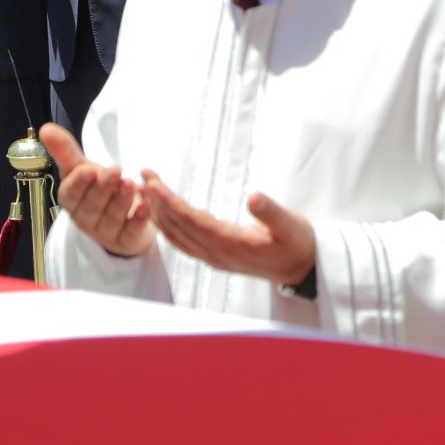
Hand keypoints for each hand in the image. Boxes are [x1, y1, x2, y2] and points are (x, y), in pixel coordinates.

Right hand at [41, 123, 154, 257]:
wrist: (121, 215)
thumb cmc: (97, 188)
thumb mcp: (82, 168)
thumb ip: (66, 151)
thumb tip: (45, 128)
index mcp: (71, 201)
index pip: (71, 194)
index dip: (80, 183)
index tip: (89, 169)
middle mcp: (85, 219)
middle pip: (93, 205)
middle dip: (104, 188)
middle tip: (115, 172)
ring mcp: (105, 232)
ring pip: (112, 218)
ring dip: (121, 201)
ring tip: (130, 185)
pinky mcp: (125, 241)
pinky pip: (131, 232)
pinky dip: (138, 220)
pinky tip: (144, 207)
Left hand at [141, 169, 316, 287]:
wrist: (302, 268)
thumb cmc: (298, 244)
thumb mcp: (292, 225)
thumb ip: (272, 212)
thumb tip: (254, 197)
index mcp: (232, 244)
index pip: (191, 221)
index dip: (169, 202)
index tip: (153, 183)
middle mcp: (217, 253)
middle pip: (177, 227)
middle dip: (156, 201)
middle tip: (142, 175)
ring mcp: (214, 257)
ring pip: (176, 236)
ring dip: (157, 212)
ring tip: (143, 190)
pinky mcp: (214, 256)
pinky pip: (182, 241)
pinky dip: (166, 225)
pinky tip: (159, 213)